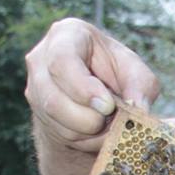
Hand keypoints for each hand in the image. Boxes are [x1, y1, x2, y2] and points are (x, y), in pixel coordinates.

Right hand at [24, 18, 161, 174]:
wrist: (99, 100)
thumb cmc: (121, 78)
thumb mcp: (138, 75)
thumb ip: (141, 87)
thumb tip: (139, 110)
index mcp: (66, 35)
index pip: (63, 61)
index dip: (82, 88)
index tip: (106, 106)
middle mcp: (40, 58)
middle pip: (50, 96)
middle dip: (84, 116)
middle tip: (107, 122)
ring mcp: (33, 86)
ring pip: (53, 120)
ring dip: (85, 130)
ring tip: (104, 126)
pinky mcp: (37, 112)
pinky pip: (58, 134)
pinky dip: (81, 139)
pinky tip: (93, 133)